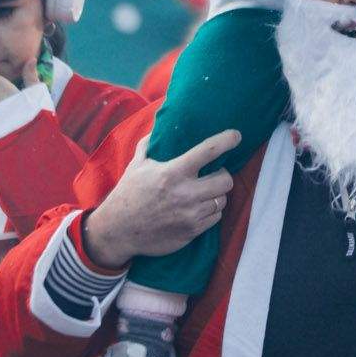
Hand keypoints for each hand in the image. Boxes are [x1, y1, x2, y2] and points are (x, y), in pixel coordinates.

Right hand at [82, 130, 241, 269]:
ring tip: (205, 192)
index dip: (226, 141)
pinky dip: (211, 211)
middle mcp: (185, 194)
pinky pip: (215, 218)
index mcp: (173, 172)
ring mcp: (190, 215)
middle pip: (226, 180)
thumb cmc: (128, 194)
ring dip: (216, 195)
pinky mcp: (191, 232)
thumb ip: (148, 144)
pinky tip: (199, 208)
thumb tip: (158, 125)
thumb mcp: (136, 165)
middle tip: (215, 174)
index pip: (208, 152)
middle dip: (223, 175)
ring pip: (222, 200)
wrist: (119, 231)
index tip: (236, 136)